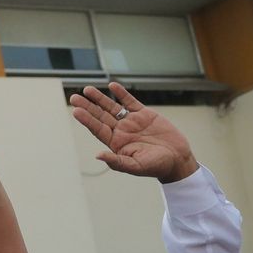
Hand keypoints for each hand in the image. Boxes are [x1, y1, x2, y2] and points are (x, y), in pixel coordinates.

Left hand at [69, 83, 197, 182]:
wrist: (178, 159)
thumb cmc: (156, 166)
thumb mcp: (135, 166)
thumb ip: (117, 162)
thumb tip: (97, 156)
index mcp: (116, 143)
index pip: (97, 129)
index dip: (87, 119)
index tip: (76, 111)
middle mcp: (121, 131)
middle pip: (100, 116)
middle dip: (88, 106)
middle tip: (74, 97)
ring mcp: (132, 122)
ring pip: (112, 107)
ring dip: (100, 98)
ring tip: (87, 89)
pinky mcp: (145, 114)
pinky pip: (130, 101)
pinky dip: (122, 93)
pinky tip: (112, 86)